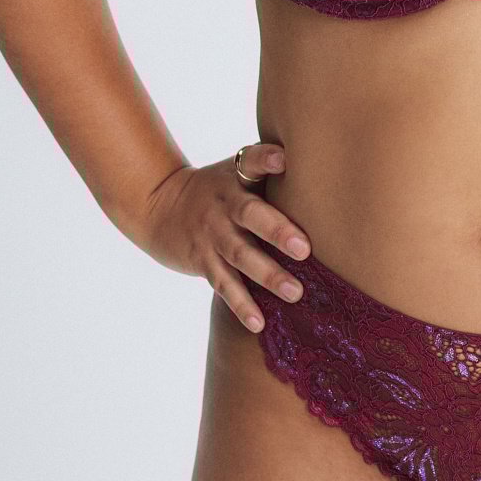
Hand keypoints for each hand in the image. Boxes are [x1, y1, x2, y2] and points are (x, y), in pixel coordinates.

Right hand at [136, 145, 312, 332]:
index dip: (266, 158)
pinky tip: (260, 322)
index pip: (250, 160)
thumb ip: (269, 166)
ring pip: (240, 256)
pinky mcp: (203, 261)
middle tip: (304, 250)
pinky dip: (241, 305)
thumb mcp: (236, 170)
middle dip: (277, 232)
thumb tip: (319, 160)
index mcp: (235, 176)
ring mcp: (212, 234)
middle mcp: (224, 204)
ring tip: (295, 293)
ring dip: (268, 276)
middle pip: (250, 215)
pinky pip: (224, 285)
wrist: (160, 206)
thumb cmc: (218, 188)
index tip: (284, 159)